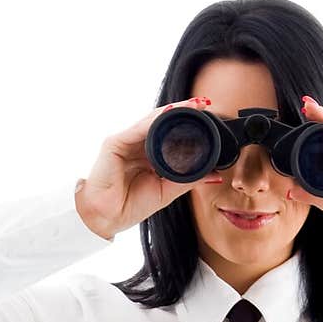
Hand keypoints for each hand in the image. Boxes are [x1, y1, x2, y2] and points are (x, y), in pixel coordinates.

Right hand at [74, 96, 221, 239]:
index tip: (209, 116)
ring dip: (173, 110)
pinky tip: (170, 113)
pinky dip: (154, 120)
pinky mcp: (115, 143)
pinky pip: (138, 128)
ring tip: (193, 105)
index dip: (189, 123)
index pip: (171, 133)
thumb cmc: (131, 205)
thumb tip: (215, 175)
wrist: (107, 218)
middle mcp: (138, 143)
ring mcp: (126, 141)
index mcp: (150, 154)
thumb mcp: (167, 191)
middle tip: (205, 104)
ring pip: (152, 120)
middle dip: (184, 111)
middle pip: (163, 122)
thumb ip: (189, 180)